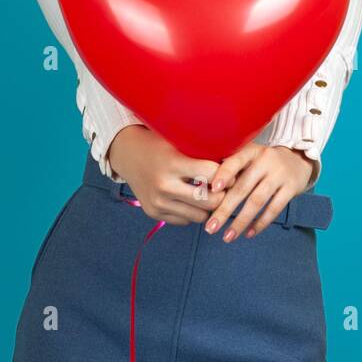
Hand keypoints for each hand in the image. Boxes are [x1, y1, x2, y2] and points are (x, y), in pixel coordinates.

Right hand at [106, 124, 227, 226]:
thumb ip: (202, 152)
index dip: (226, 175)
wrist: (127, 154)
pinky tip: (191, 199)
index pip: (213, 175)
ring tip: (209, 194)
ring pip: (199, 216)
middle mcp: (165, 186)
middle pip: (210, 201)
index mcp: (173, 163)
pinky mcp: (154, 213)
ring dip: (207, 207)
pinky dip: (191, 212)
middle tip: (225, 188)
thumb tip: (235, 164)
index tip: (231, 173)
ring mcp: (158, 202)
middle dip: (221, 196)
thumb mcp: (178, 140)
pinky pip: (185, 221)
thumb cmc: (158, 143)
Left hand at [203, 143, 313, 241]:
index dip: (224, 174)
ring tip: (227, 236)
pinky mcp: (291, 188)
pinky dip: (260, 223)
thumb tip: (203, 188)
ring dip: (240, 221)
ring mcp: (279, 175)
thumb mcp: (249, 157)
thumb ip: (230, 168)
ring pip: (257, 201)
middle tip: (210, 228)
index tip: (212, 189)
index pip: (235, 161)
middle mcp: (265, 161)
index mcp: (251, 151)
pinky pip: (274, 209)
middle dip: (224, 210)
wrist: (298, 160)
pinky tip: (248, 233)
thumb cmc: (262, 163)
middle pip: (242, 188)